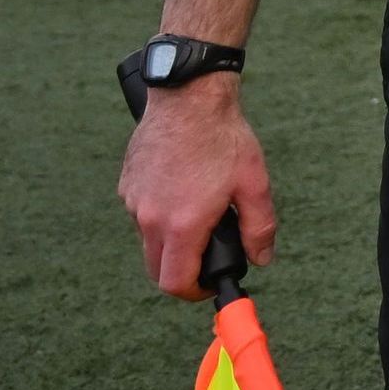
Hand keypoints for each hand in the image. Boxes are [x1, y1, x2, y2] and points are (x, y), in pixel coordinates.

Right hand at [120, 77, 272, 297]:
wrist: (189, 97)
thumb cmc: (224, 139)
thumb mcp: (254, 184)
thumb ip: (260, 228)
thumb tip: (262, 259)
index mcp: (181, 224)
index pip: (174, 282)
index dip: (194, 292)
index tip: (212, 282)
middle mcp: (148, 218)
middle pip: (156, 269)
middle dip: (182, 271)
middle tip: (209, 255)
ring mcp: (133, 201)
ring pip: (147, 240)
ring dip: (170, 240)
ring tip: (201, 214)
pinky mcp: (126, 185)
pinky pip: (140, 214)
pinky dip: (159, 215)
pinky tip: (183, 191)